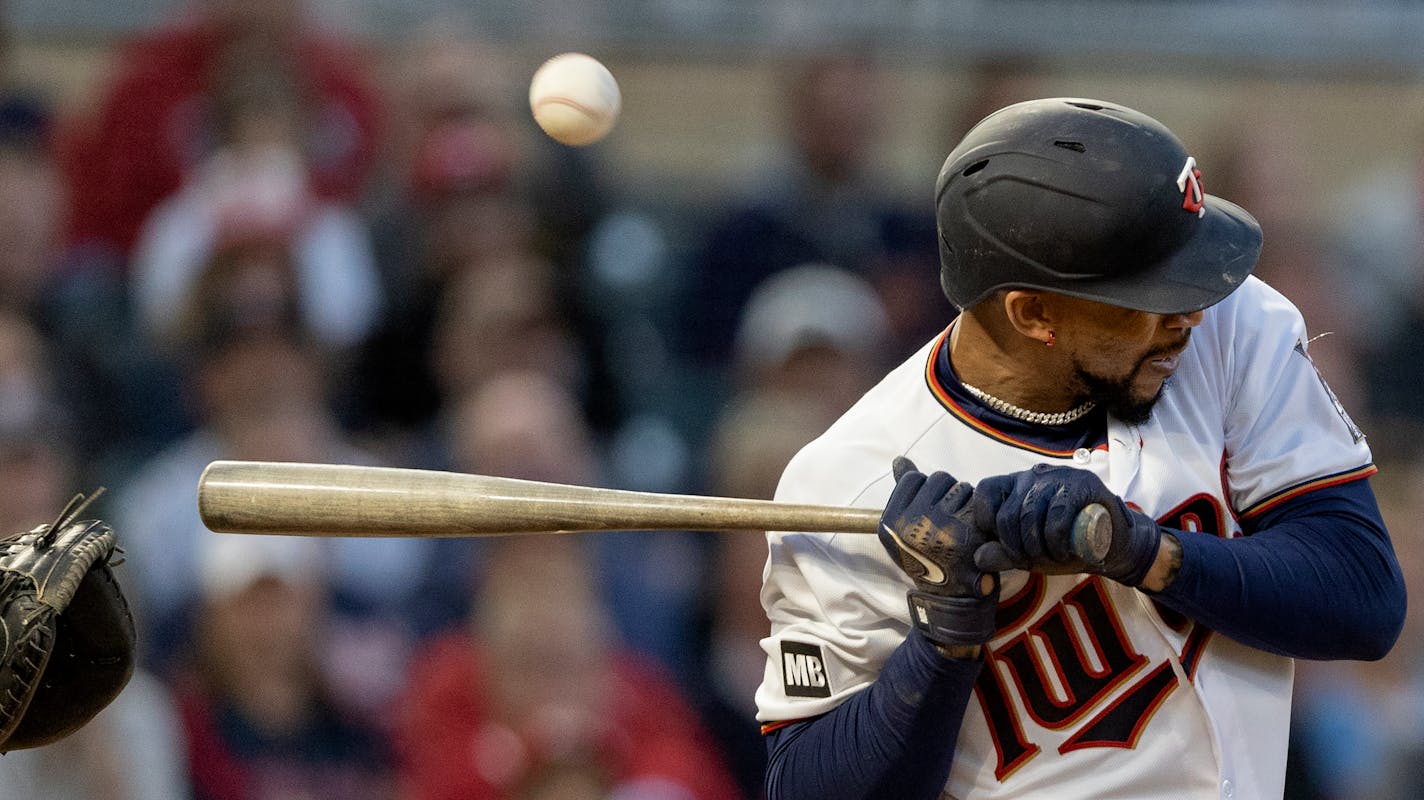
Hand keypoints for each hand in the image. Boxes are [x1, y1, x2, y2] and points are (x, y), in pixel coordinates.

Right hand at [878, 456, 997, 648]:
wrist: (949, 601)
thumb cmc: (925, 560)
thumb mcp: (902, 530)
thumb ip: (902, 493)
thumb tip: (899, 460)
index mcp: (891, 521)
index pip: (914, 478)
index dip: (926, 490)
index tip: (928, 511)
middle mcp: (913, 523)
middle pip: (939, 479)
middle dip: (947, 494)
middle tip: (948, 520)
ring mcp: (941, 528)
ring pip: (962, 488)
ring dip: (966, 503)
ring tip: (962, 527)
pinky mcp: (969, 535)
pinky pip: (980, 504)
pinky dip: (982, 516)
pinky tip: (977, 533)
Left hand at [972, 464, 1160, 586]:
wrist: (1111, 547)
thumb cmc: (1065, 547)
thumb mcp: (1028, 554)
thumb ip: (1002, 554)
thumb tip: (978, 558)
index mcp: (1015, 486)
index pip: (985, 491)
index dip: (987, 521)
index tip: (1003, 542)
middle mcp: (1034, 476)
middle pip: (1008, 513)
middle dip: (1017, 546)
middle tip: (1033, 559)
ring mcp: (1059, 476)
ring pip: (1030, 514)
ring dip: (1038, 547)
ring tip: (1052, 556)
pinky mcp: (1083, 485)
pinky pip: (1057, 515)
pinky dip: (1057, 541)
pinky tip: (1064, 551)